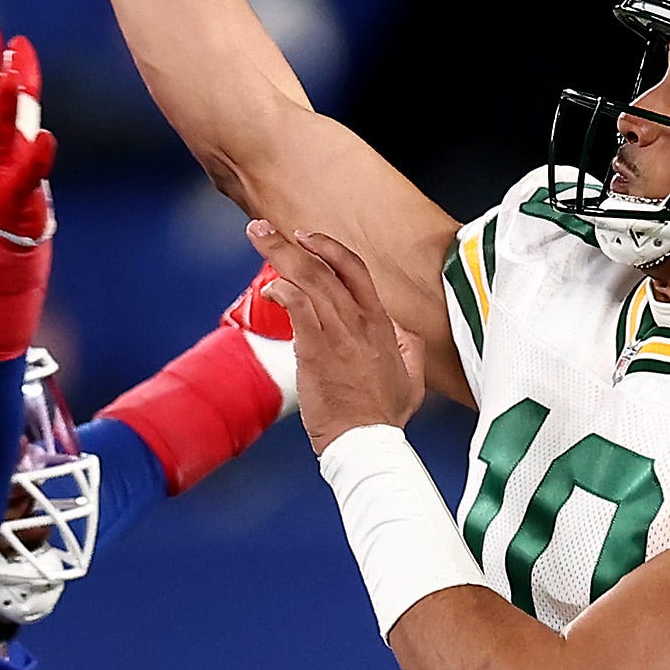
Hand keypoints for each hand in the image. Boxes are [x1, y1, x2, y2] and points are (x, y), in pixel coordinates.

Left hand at [249, 220, 422, 453]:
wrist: (367, 441)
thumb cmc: (384, 415)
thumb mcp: (413, 376)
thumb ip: (408, 346)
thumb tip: (400, 329)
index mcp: (381, 324)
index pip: (355, 270)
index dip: (329, 248)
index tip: (306, 236)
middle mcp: (359, 322)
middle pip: (324, 269)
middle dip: (289, 244)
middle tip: (262, 228)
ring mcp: (338, 334)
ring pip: (309, 281)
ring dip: (279, 256)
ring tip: (256, 238)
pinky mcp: (317, 350)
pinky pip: (298, 308)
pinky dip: (283, 292)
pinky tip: (270, 289)